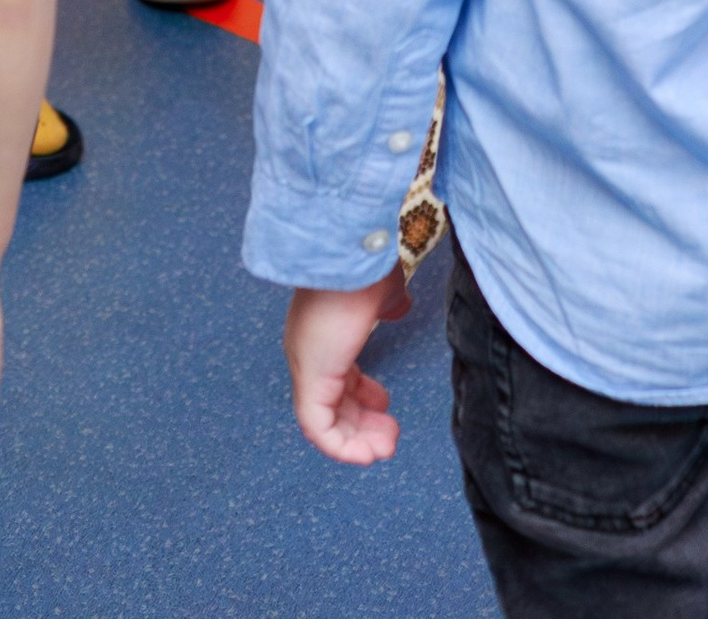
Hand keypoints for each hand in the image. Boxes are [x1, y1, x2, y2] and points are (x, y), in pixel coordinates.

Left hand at [285, 279, 401, 465]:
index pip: (336, 374)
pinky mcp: (310, 380)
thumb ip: (390, 303)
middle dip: (362, 424)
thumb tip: (400, 307)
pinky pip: (318, 428)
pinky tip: (367, 455)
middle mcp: (309, 352)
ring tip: (386, 448)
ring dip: (357, 440)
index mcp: (324, 331)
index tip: (385, 403)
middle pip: (332, 402)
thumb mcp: (384, 289)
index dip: (360, 395)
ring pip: (324, 422)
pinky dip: (341, 448)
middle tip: (391, 438)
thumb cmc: (366, 265)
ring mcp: (307, 366)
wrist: (350, 252)